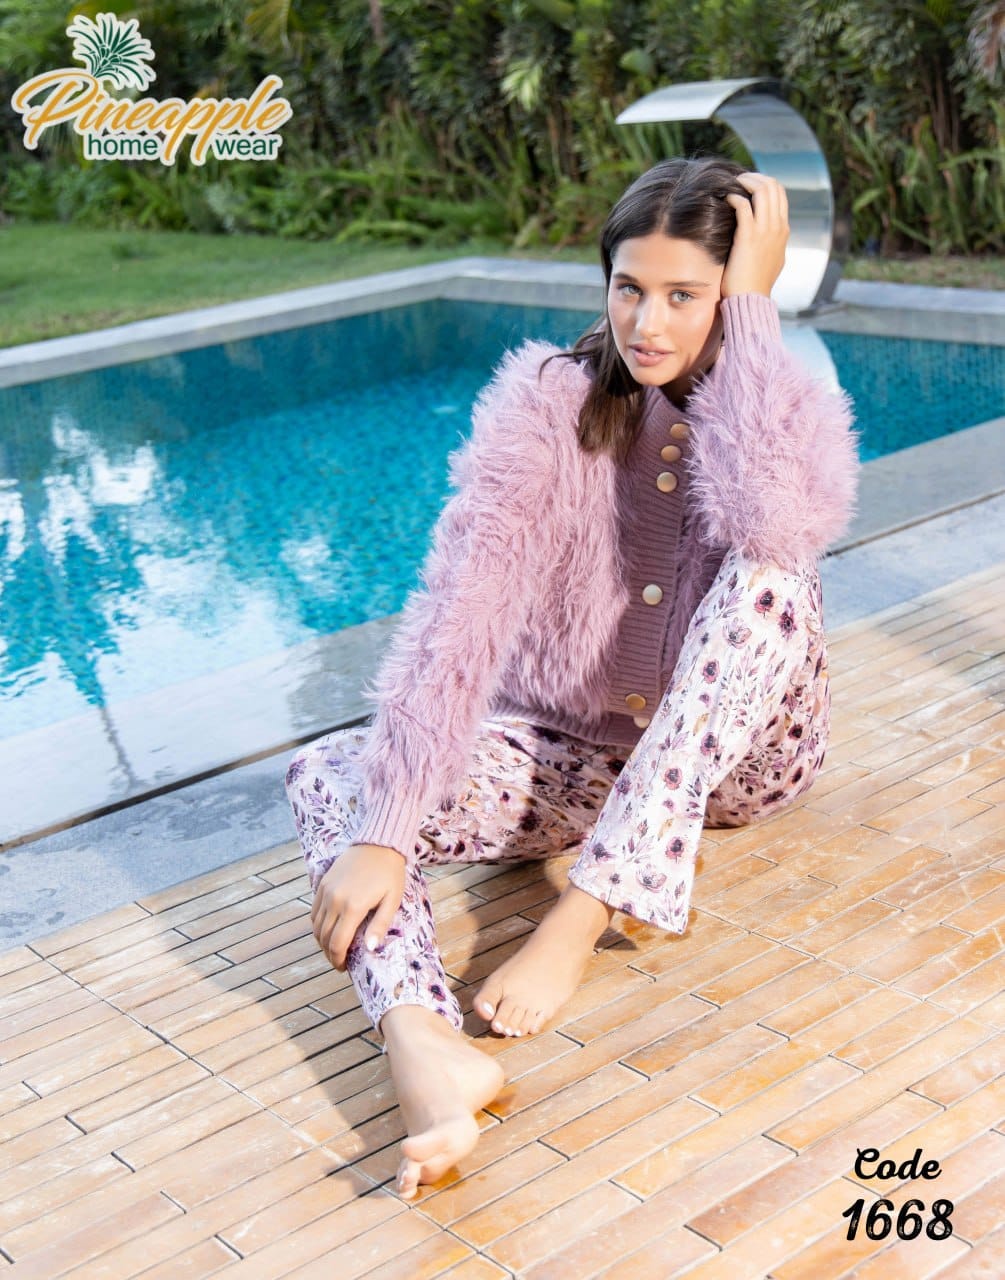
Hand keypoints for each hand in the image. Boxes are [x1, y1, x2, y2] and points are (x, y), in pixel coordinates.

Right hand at [311, 842, 405, 969]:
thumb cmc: (390, 873)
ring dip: (322, 941)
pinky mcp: (322, 883)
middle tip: (339, 962)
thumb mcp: (392, 900)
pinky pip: (314, 911)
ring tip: (334, 948)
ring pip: (316, 926)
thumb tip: (370, 949)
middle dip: (330, 954)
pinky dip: (317, 925)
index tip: (344, 968)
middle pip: (324, 937)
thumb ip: (379, 926)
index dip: (338, 960)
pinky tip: (328, 930)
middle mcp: (334, 900)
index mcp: (353, 907)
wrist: (379, 843)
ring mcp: (326, 891)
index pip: (337, 943)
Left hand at [720, 172, 788, 298]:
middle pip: (773, 186)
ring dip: (746, 182)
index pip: (780, 194)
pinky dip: (735, 198)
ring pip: (762, 190)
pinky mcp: (748, 236)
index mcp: (783, 230)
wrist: (751, 299)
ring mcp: (765, 231)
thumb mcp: (772, 260)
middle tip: (739, 179)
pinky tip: (727, 199)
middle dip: (755, 177)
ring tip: (732, 184)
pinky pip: (744, 206)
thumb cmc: (756, 283)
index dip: (764, 183)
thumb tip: (769, 238)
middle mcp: (777, 227)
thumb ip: (772, 244)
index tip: (749, 185)